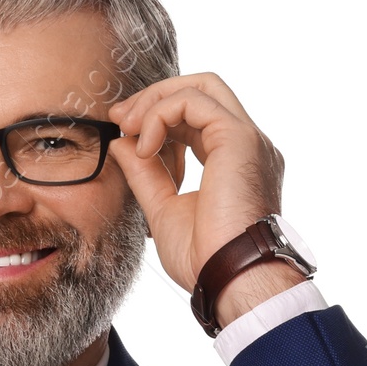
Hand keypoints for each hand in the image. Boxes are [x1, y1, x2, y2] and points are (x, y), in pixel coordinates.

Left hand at [107, 73, 288, 310]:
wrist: (230, 278)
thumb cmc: (205, 259)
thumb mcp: (163, 210)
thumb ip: (145, 175)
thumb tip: (121, 144)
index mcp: (233, 161)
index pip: (196, 118)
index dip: (158, 116)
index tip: (125, 132)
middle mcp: (246, 144)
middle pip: (201, 89)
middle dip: (155, 98)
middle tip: (120, 118)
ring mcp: (246, 138)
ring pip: (199, 87)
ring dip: (155, 103)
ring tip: (128, 129)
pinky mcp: (238, 137)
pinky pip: (193, 100)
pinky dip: (160, 115)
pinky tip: (144, 146)